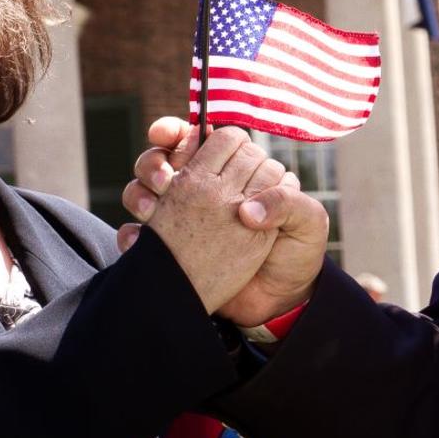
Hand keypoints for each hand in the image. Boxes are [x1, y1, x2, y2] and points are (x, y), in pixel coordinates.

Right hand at [121, 117, 327, 325]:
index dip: (187, 135)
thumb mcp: (305, 224)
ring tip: (153, 208)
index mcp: (238, 175)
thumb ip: (287, 202)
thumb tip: (246, 210)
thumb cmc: (294, 255)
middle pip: (163, 159)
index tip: (176, 142)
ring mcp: (183, 220)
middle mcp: (205, 191)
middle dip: (157, 162)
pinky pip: (137, 235)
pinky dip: (133, 235)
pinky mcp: (172, 250)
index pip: (203, 141)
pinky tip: (141, 238)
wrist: (278, 302)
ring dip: (140, 194)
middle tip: (166, 182)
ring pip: (142, 191)